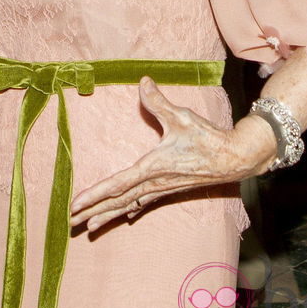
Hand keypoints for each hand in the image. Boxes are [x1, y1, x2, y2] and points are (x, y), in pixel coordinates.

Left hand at [69, 77, 274, 232]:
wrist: (236, 158)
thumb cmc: (208, 137)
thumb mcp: (182, 116)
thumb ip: (158, 101)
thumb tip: (143, 81)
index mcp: (152, 168)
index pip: (117, 184)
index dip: (94, 195)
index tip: (75, 204)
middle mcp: (154, 183)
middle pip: (117, 201)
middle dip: (93, 212)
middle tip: (70, 224)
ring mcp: (161, 189)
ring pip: (128, 206)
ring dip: (107, 215)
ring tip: (88, 227)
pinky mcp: (168, 188)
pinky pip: (141, 203)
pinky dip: (126, 210)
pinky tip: (121, 216)